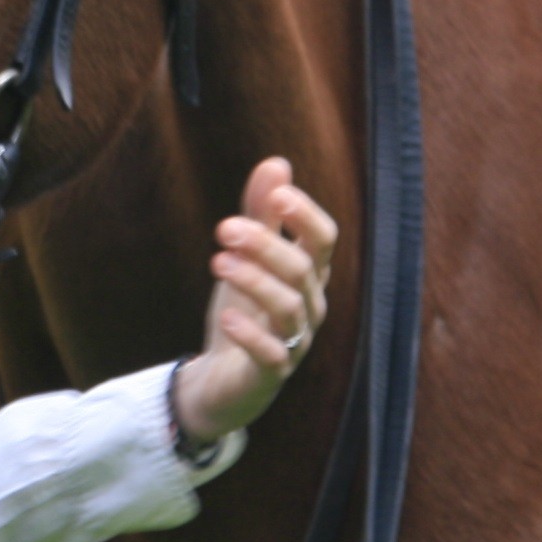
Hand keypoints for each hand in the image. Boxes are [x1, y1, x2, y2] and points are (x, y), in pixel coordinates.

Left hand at [170, 156, 337, 448]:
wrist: (223, 378)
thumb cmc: (244, 309)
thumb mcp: (248, 257)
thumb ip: (261, 215)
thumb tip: (277, 163)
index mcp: (308, 275)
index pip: (323, 240)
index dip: (306, 216)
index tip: (278, 194)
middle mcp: (309, 305)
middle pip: (302, 269)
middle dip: (266, 245)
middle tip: (224, 227)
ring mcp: (293, 341)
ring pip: (288, 308)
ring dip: (254, 281)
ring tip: (217, 261)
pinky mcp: (270, 373)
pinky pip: (270, 354)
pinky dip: (250, 334)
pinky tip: (226, 316)